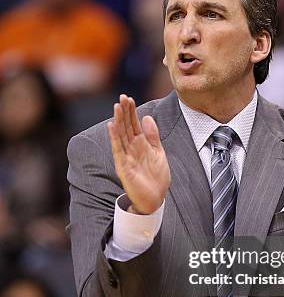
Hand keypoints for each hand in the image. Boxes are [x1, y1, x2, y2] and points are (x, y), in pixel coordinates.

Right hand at [107, 94, 170, 214]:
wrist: (155, 199)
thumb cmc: (156, 178)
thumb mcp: (158, 153)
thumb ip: (153, 136)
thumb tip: (147, 117)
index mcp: (141, 145)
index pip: (134, 124)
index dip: (132, 112)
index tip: (129, 98)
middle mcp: (131, 149)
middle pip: (126, 127)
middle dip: (124, 112)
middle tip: (122, 97)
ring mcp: (126, 157)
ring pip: (121, 136)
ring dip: (118, 121)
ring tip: (117, 107)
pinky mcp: (123, 167)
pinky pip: (118, 150)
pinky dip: (114, 138)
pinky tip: (112, 126)